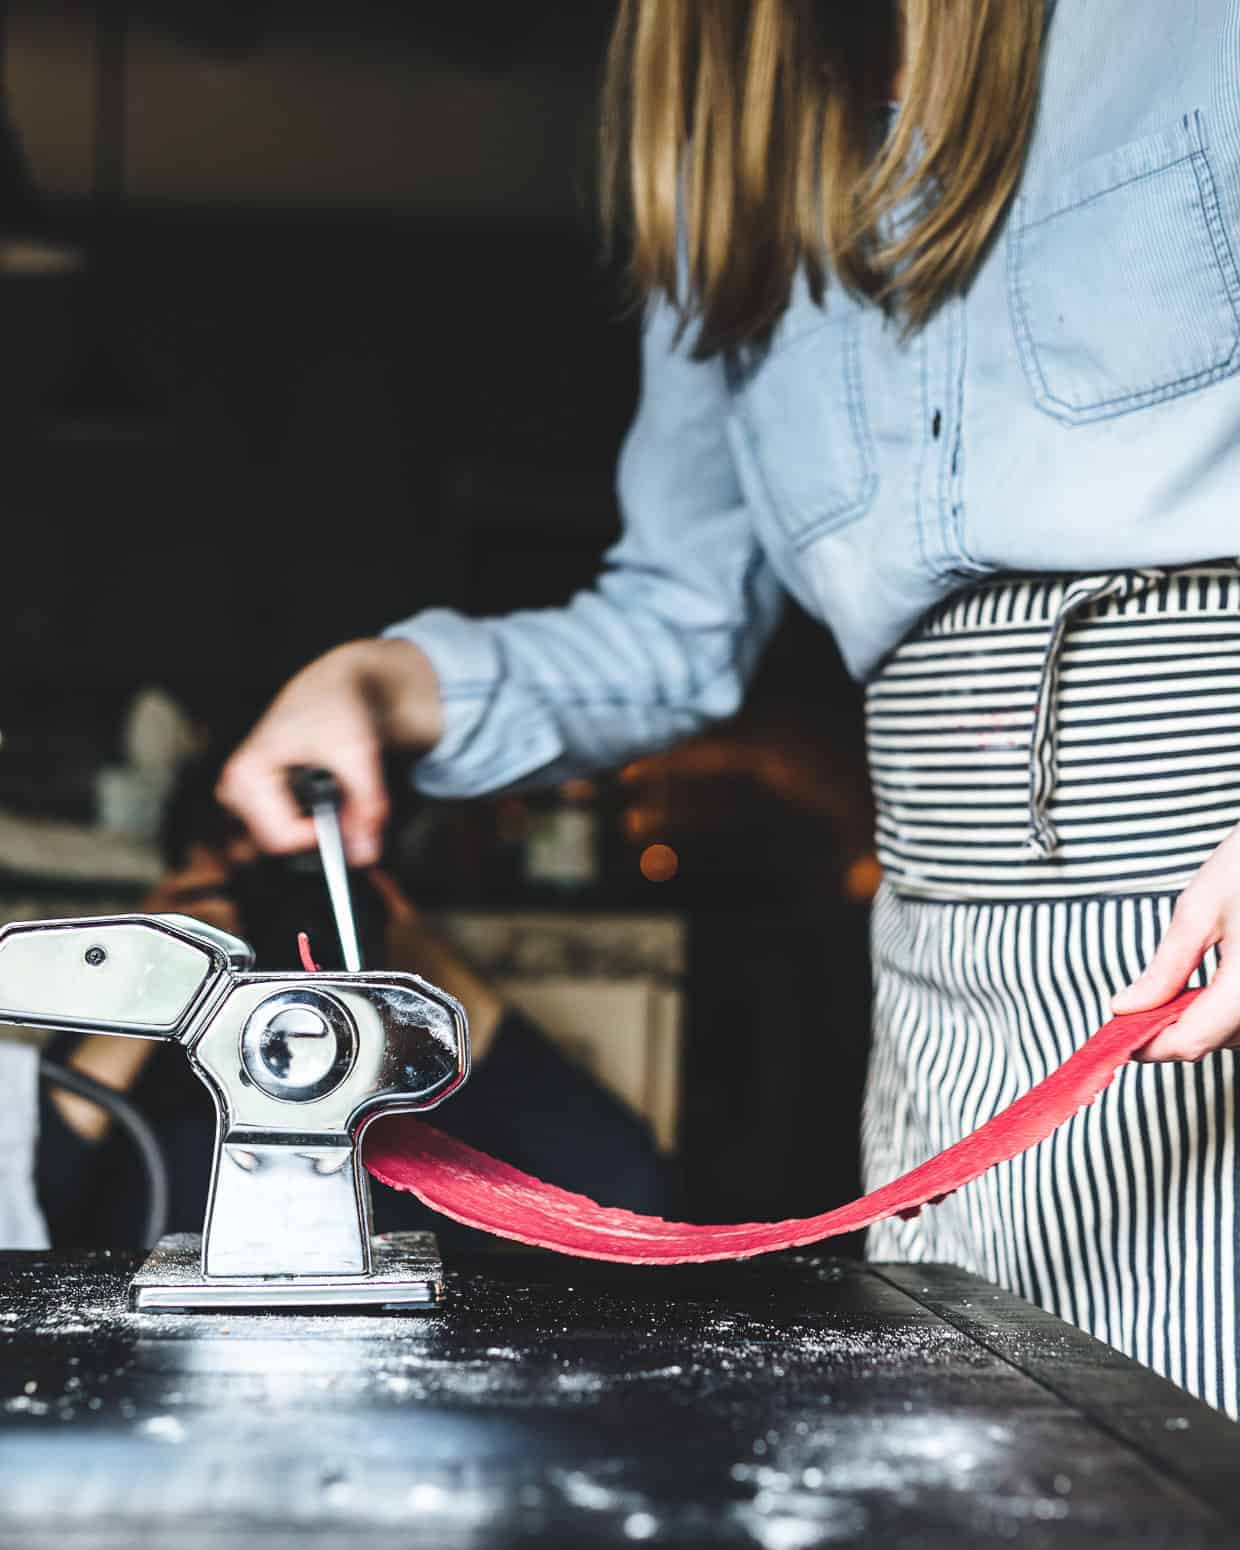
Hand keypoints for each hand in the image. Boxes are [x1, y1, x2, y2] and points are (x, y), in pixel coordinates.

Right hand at [216, 638, 442, 864]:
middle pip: (278, 842)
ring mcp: (238, 794)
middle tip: (344, 799)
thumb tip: (365, 853)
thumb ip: (366, 804)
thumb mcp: (357, 752)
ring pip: (280, 838)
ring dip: (311, 824)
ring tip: (330, 785)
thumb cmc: (336, 708)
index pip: (280, 838)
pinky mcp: (249, 798)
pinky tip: (317, 788)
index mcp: (247, 772)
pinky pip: (279, 828)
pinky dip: (305, 818)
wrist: (331, 687)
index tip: (348, 818)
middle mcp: (233, 786)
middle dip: (317, 831)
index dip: (321, 836)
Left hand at [1111, 825, 1239, 1060]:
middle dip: (1170, 1034)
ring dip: (1200, 1025)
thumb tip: (1126, 1006)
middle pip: (1215, 1043)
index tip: (1118, 1037)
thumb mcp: (1199, 910)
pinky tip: (1205, 989)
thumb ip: (1164, 969)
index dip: (1148, 1046)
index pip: (1190, 1041)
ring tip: (1167, 995)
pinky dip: (1225, 1013)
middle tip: (1134, 1011)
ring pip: (1237, 1036)